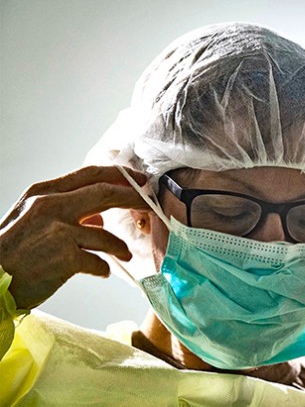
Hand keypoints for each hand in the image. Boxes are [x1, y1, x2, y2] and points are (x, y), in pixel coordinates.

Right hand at [0, 165, 147, 309]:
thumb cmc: (12, 251)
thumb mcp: (32, 219)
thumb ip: (64, 210)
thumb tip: (98, 215)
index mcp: (43, 193)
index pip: (89, 174)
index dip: (119, 176)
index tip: (138, 181)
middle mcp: (51, 206)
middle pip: (106, 194)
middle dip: (133, 199)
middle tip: (149, 206)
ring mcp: (59, 232)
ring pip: (107, 235)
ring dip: (121, 246)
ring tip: (125, 253)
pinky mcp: (65, 258)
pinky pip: (99, 262)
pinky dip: (104, 268)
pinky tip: (102, 271)